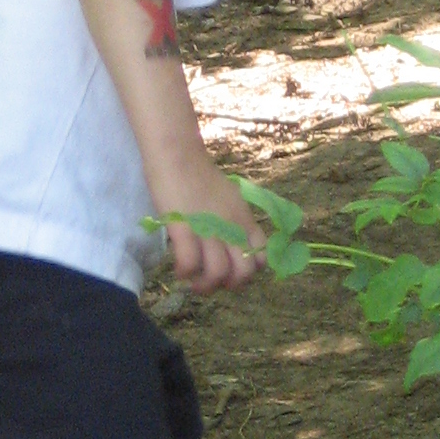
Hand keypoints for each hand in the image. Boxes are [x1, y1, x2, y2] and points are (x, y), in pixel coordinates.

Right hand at [150, 157, 264, 293]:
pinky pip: (189, 262)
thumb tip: (228, 243)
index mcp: (244, 219)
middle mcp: (231, 227)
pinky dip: (185, 272)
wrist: (178, 153)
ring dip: (205, 285)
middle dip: (229, 285)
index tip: (232, 271)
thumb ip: (232, 220)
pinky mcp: (184, 227)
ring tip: (193, 282)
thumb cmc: (199, 174)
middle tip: (212, 281)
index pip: (262, 256)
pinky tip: (179, 270)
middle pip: (243, 271)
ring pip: (218, 272)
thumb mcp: (228, 197)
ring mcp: (209, 228)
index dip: (250, 271)